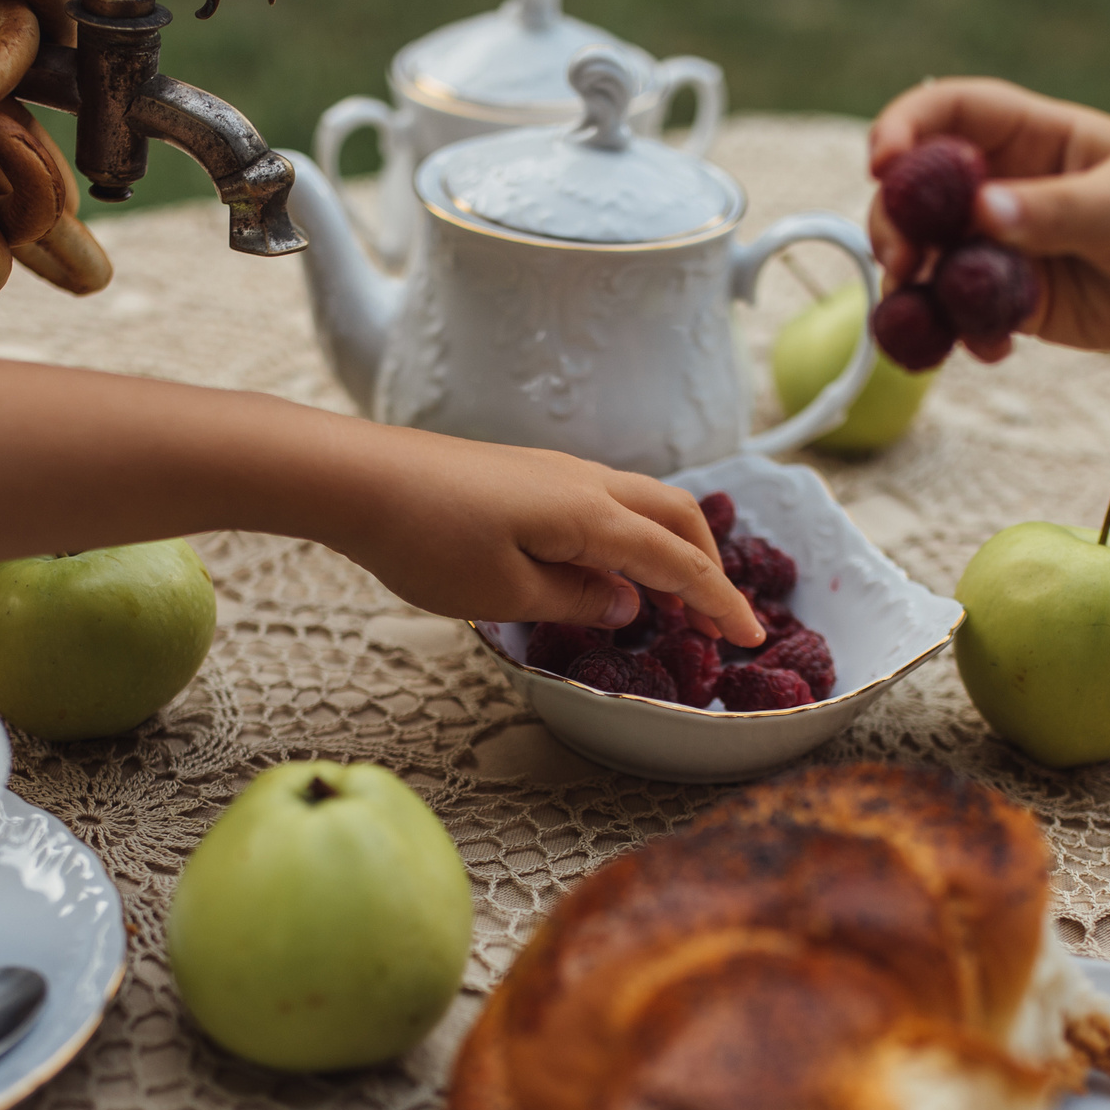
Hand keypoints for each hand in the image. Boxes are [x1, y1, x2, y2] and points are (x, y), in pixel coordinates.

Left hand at [301, 423, 761, 645]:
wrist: (358, 477)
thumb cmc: (425, 540)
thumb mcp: (504, 596)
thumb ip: (576, 601)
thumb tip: (628, 603)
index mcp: (593, 516)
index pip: (680, 563)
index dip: (721, 603)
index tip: (751, 638)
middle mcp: (588, 483)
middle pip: (678, 517)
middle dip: (709, 567)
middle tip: (714, 620)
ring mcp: (558, 471)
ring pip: (644, 502)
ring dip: (671, 546)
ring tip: (668, 598)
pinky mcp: (530, 473)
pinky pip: (608, 500)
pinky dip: (633, 534)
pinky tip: (607, 568)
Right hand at [867, 78, 1109, 367]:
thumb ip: (1050, 211)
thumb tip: (980, 213)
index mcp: (1037, 137)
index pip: (952, 114)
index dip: (907, 128)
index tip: (882, 163)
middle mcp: (1010, 187)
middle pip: (919, 192)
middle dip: (897, 221)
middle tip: (903, 258)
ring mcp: (1009, 247)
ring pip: (932, 260)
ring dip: (915, 286)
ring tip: (926, 315)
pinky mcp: (1018, 303)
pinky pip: (964, 316)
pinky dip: (956, 334)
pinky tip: (985, 348)